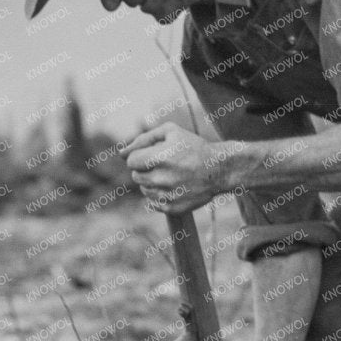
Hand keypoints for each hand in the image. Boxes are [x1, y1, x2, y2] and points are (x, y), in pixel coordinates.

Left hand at [122, 124, 237, 213]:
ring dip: (152, 182)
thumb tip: (120, 153)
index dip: (141, 157)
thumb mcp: (170, 132)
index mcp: (159, 158)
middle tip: (164, 165)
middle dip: (145, 169)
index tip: (155, 155)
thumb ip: (143, 139)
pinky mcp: (173, 208)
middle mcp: (162, 178)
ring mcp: (168, 195)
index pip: (131, 161)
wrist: (220, 169)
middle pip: (136, 176)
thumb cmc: (193, 147)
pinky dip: (160, 195)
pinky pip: (153, 204)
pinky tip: (174, 187)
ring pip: (144, 190)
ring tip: (171, 175)